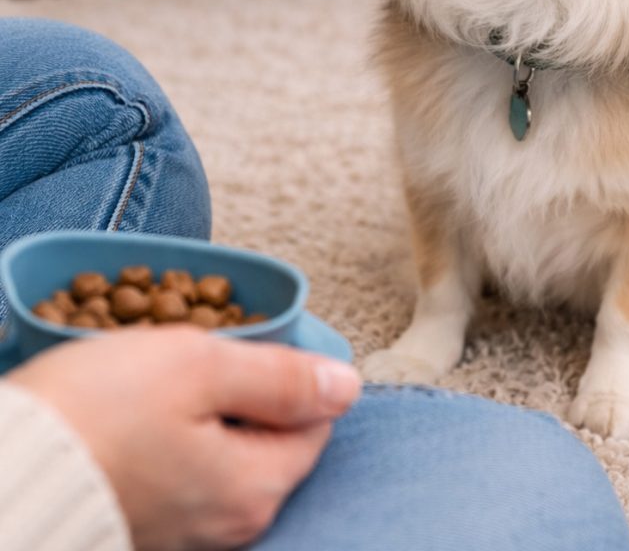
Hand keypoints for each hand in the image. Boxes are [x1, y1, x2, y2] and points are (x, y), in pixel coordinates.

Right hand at [8, 327, 361, 549]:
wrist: (1, 472)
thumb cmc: (98, 413)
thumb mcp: (200, 367)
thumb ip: (281, 378)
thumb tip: (348, 384)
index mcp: (256, 487)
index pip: (315, 421)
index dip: (291, 370)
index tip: (247, 342)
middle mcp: (230, 523)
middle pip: (271, 438)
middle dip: (246, 388)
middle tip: (195, 357)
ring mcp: (186, 532)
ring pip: (225, 451)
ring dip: (206, 409)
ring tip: (158, 381)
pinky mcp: (147, 525)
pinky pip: (184, 470)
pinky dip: (175, 435)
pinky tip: (138, 413)